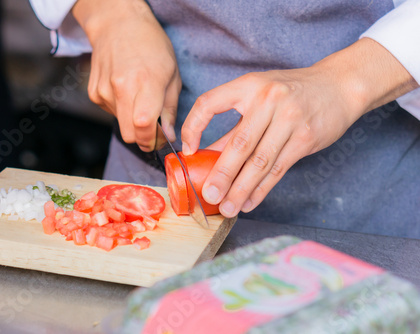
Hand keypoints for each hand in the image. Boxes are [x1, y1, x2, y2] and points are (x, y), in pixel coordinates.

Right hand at [73, 0, 180, 150]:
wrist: (119, 25)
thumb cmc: (151, 47)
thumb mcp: (172, 74)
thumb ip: (170, 109)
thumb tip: (169, 135)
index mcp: (146, 82)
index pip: (143, 126)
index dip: (151, 140)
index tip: (158, 141)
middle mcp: (121, 88)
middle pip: (129, 134)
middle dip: (142, 137)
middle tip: (153, 127)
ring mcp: (104, 91)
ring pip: (120, 125)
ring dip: (132, 120)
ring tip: (139, 97)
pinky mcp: (94, 93)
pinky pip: (111, 114)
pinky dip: (121, 109)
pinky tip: (126, 91)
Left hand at [181, 38, 417, 217]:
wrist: (338, 86)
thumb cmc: (291, 92)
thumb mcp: (258, 98)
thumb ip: (234, 127)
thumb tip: (206, 156)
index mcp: (248, 85)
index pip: (210, 103)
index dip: (193, 127)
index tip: (188, 151)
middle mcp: (268, 100)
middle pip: (239, 144)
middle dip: (222, 174)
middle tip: (209, 195)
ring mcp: (290, 119)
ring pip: (260, 162)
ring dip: (241, 189)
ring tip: (228, 208)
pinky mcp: (306, 138)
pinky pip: (278, 169)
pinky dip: (262, 189)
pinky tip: (249, 202)